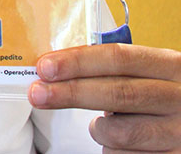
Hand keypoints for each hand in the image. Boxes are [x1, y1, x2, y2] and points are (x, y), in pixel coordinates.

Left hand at [28, 43, 180, 151]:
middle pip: (117, 93)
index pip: (120, 58)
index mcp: (171, 66)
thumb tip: (53, 69)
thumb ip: (111, 70)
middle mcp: (180, 97)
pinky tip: (121, 144)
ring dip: (97, 128)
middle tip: (37, 94)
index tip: (45, 67)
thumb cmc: (155, 98)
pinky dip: (112, 150)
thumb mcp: (145, 75)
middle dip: (70, 92)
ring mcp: (179, 132)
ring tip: (101, 124)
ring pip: (119, 131)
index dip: (78, 62)